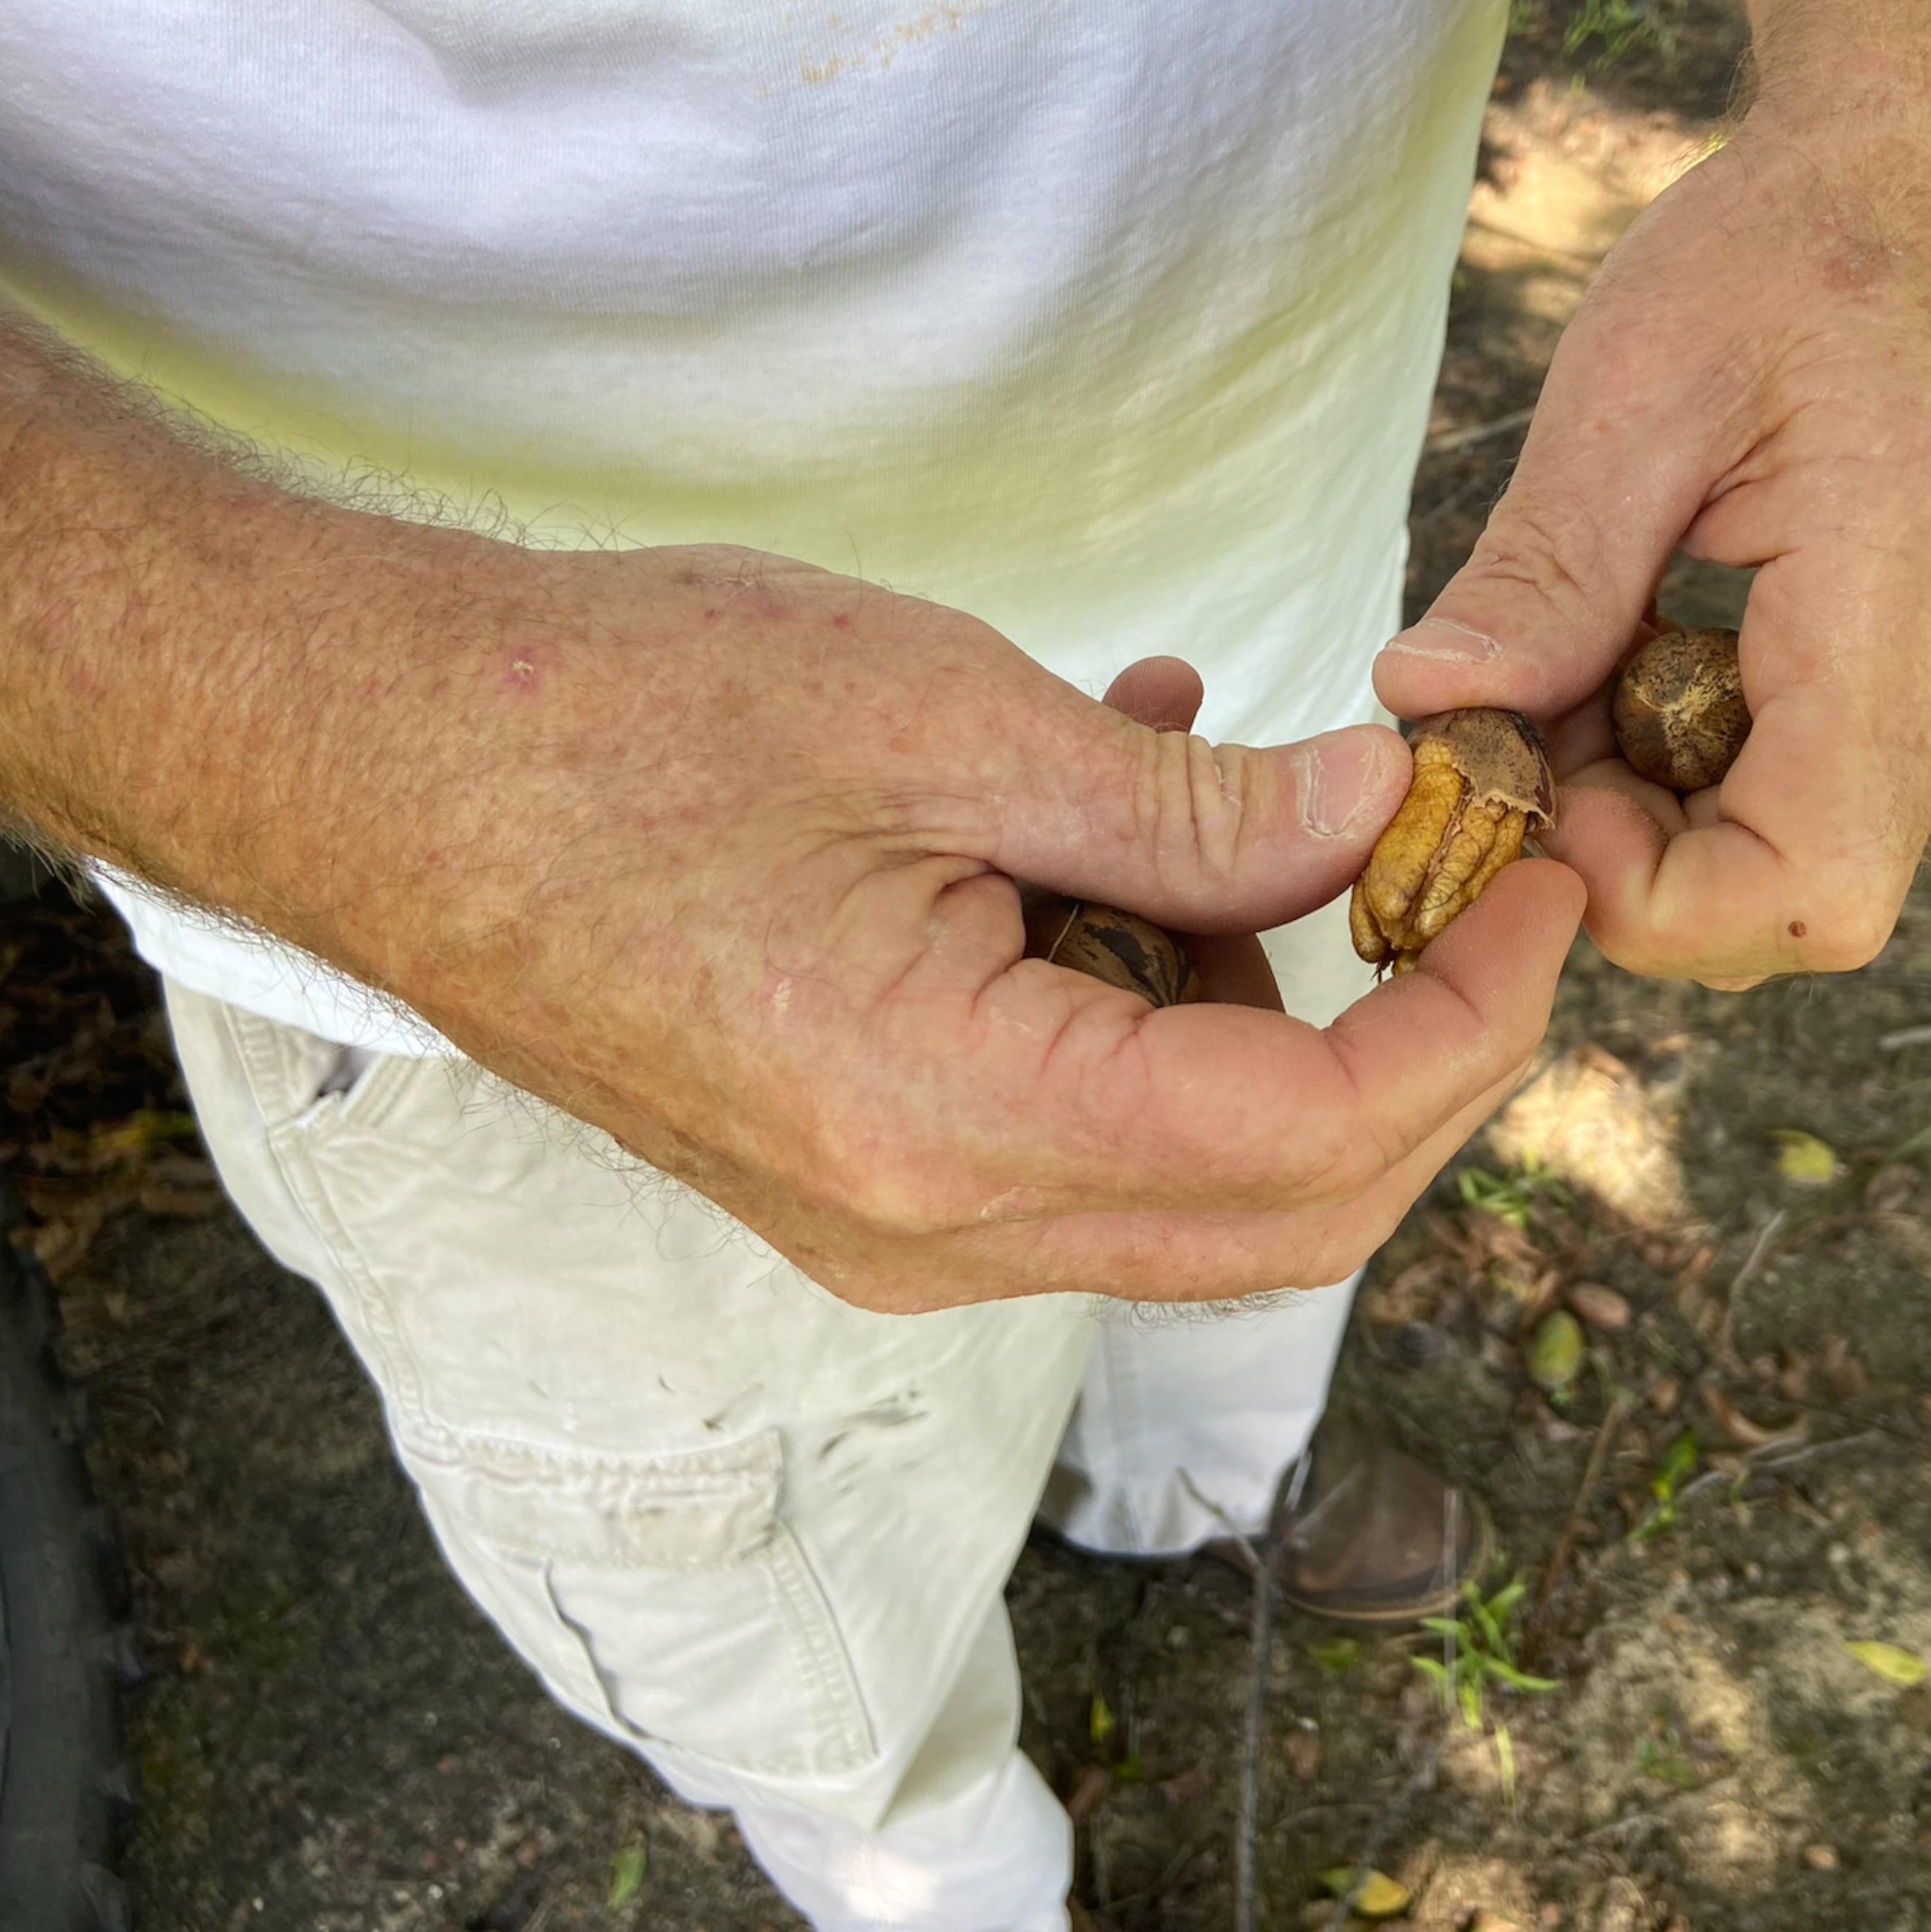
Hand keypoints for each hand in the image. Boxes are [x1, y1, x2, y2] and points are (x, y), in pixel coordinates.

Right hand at [334, 547, 1583, 1310]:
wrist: (377, 768)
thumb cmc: (619, 716)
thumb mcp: (940, 714)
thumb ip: (1188, 805)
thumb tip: (1382, 818)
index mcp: (948, 1124)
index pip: (1311, 1146)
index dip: (1468, 1023)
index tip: (1539, 885)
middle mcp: (930, 1229)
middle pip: (1282, 1213)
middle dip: (1420, 1054)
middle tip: (1479, 880)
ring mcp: (892, 1223)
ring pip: (1192, 1182)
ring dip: (1277, 1010)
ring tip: (1244, 798)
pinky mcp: (864, 1173)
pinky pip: (1081, 1130)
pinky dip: (1157, 1001)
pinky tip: (1125, 819)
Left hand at [1374, 122, 1930, 986]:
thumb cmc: (1798, 247)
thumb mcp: (1637, 386)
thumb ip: (1544, 573)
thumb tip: (1423, 706)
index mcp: (1913, 610)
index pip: (1810, 886)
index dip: (1651, 892)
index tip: (1542, 785)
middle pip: (1796, 900)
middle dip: (1636, 851)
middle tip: (1539, 711)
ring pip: (1808, 860)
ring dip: (1671, 807)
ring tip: (1604, 654)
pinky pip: (1834, 794)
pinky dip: (1723, 765)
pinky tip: (1671, 648)